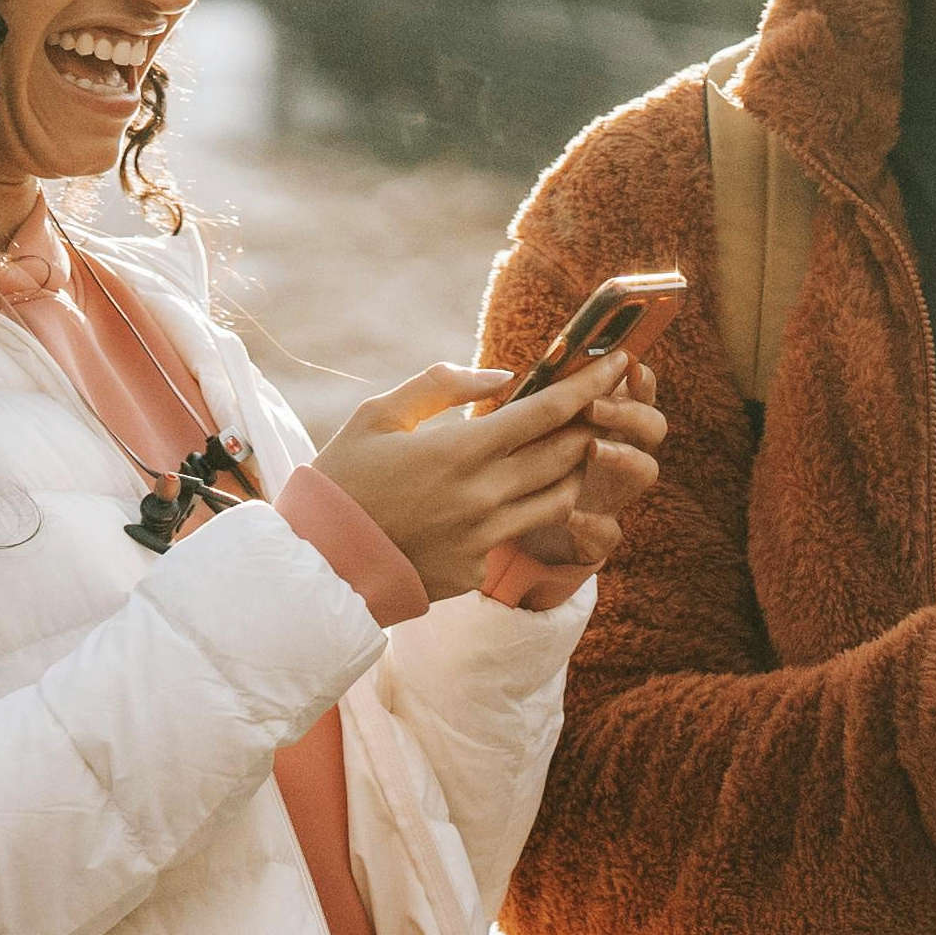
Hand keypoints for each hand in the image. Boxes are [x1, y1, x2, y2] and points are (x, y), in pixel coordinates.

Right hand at [311, 352, 634, 601]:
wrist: (315, 564)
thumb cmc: (342, 480)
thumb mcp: (378, 416)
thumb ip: (442, 386)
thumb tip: (502, 376)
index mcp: (459, 452)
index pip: (548, 412)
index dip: (591, 386)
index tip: (619, 363)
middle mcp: (482, 497)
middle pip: (567, 455)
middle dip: (593, 424)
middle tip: (605, 403)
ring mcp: (483, 539)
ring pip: (559, 500)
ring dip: (573, 470)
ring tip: (572, 448)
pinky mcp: (476, 571)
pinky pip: (518, 535)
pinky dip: (523, 511)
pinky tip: (510, 498)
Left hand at [491, 361, 668, 608]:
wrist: (490, 530)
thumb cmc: (493, 468)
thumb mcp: (497, 429)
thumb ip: (501, 402)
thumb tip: (501, 376)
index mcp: (599, 422)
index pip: (634, 392)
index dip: (639, 380)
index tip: (626, 363)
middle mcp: (614, 455)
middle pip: (652, 427)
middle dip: (632, 412)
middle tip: (594, 407)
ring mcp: (609, 496)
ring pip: (645, 472)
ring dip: (625, 456)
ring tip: (594, 449)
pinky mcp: (594, 537)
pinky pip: (610, 531)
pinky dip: (594, 522)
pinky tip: (569, 515)